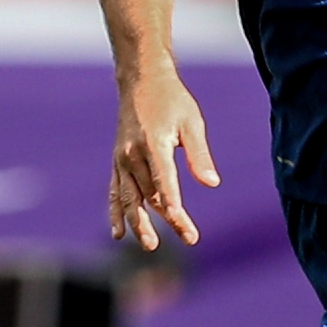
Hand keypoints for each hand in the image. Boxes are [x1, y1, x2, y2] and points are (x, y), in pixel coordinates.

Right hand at [109, 67, 218, 250]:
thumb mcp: (192, 122)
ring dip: (140, 223)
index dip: (172, 201)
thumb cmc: (172, 101)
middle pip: (151, 194)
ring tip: (151, 245)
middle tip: (189, 237)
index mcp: (153, 143)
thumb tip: (212, 183)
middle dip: (169, 218)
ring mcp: (122, 160)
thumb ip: (199, 155)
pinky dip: (116, 213)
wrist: (141, 81)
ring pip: (130, 198)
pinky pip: (115, 192)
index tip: (180, 220)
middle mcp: (133, 154)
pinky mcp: (117, 162)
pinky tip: (119, 234)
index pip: (164, 179)